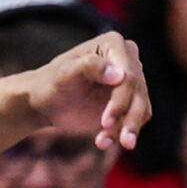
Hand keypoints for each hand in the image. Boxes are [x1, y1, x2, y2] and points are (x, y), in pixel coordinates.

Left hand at [25, 30, 148, 150]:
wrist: (44, 102)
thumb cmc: (49, 83)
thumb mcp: (63, 74)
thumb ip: (88, 67)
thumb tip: (120, 74)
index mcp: (113, 44)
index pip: (128, 76)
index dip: (121, 100)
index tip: (106, 121)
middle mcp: (127, 59)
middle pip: (139, 93)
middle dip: (129, 119)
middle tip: (121, 142)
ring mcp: (131, 80)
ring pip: (141, 108)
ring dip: (127, 129)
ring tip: (103, 142)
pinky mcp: (130, 100)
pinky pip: (135, 119)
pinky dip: (121, 133)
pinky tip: (101, 141)